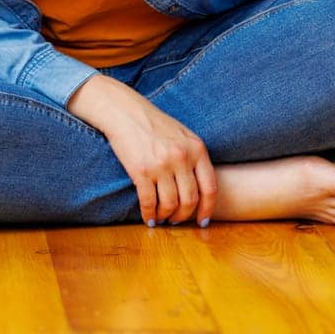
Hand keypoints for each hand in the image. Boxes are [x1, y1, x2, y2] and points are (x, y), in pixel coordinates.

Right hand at [71, 75, 217, 225]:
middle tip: (177, 220)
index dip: (207, 209)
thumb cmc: (153, 124)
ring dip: (166, 217)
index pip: (209, 188)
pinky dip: (148, 214)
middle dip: (184, 216)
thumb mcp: (182, 135)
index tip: (202, 221)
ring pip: (170, 204)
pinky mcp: (140, 171)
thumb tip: (201, 189)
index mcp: (196, 149)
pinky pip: (148, 201)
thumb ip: (194, 157)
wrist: (124, 112)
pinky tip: (148, 217)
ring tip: (161, 218)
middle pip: (190, 200)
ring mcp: (161, 165)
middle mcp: (181, 158)